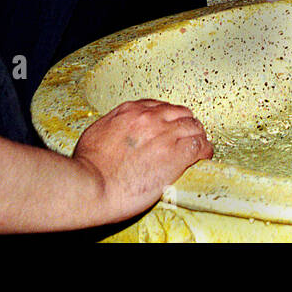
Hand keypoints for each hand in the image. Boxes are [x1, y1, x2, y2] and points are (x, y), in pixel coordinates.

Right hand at [72, 99, 212, 221]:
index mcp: (130, 110)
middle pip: (180, 113)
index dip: (167, 118)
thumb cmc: (87, 166)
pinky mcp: (176, 154)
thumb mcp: (96, 133)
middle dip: (184, 124)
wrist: (91, 185)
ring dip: (197, 135)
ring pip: (194, 126)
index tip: (169, 127)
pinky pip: (200, 146)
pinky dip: (205, 150)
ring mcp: (165, 134)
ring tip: (199, 145)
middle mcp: (151, 117)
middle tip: (187, 136)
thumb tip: (121, 131)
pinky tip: (204, 156)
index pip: (159, 107)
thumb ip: (114, 126)